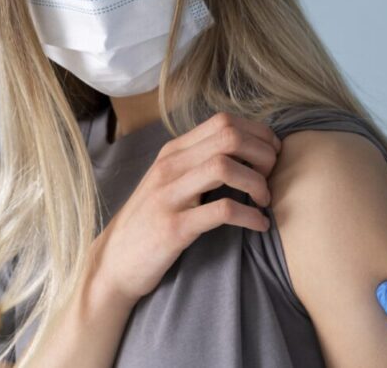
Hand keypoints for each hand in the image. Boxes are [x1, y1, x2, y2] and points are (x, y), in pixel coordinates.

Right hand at [90, 111, 281, 303]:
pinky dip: (250, 216)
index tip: (272, 155)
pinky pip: (221, 210)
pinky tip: (259, 224)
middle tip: (273, 176)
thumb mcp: (171, 183)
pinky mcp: (173, 228)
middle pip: (229, 137)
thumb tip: (248, 152)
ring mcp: (169, 195)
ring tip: (266, 200)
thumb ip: (200, 163)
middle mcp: (170, 166)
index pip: (224, 122)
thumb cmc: (152, 222)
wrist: (113, 264)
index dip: (258, 134)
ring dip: (257, 182)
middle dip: (262, 154)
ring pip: (224, 166)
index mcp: (173, 152)